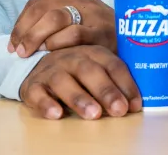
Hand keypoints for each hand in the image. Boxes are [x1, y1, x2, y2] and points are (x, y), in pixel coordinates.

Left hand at [9, 0, 116, 56]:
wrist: (137, 44)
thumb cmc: (100, 38)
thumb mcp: (78, 23)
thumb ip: (54, 26)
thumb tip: (19, 40)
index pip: (37, 3)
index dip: (20, 24)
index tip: (12, 44)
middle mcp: (83, 1)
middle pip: (43, 10)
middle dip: (26, 32)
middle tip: (18, 52)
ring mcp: (94, 15)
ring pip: (55, 18)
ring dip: (37, 38)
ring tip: (30, 54)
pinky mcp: (103, 33)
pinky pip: (73, 35)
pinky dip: (57, 44)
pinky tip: (52, 55)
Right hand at [20, 45, 141, 119]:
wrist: (36, 66)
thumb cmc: (75, 71)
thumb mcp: (95, 69)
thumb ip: (113, 81)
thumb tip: (135, 104)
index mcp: (93, 53)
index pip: (113, 65)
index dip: (126, 84)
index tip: (135, 104)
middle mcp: (72, 58)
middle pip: (89, 71)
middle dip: (106, 91)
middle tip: (119, 109)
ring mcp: (51, 71)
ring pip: (64, 82)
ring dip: (79, 98)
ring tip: (94, 114)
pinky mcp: (32, 85)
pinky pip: (37, 93)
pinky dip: (46, 104)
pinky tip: (57, 114)